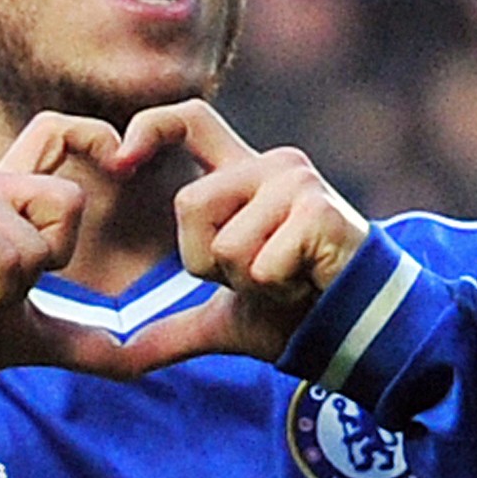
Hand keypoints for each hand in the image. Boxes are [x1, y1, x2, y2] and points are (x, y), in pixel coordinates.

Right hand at [0, 113, 142, 377]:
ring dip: (17, 287)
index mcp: (7, 201)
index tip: (123, 159)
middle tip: (5, 285)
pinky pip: (13, 257)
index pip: (54, 134)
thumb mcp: (29, 336)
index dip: (92, 133)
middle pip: (70, 200)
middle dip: (53, 260)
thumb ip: (82, 342)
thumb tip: (134, 364)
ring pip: (43, 238)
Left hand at [113, 99, 369, 368]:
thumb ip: (171, 327)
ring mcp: (298, 183)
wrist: (358, 328)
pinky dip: (277, 291)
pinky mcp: (318, 212)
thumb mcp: (222, 315)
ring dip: (249, 283)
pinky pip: (260, 266)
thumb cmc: (295, 311)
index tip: (119, 164)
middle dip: (210, 262)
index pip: (190, 121)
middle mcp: (271, 165)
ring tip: (287, 278)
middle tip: (257, 274)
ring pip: (226, 244)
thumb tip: (122, 357)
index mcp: (244, 175)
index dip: (149, 127)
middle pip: (191, 204)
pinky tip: (307, 283)